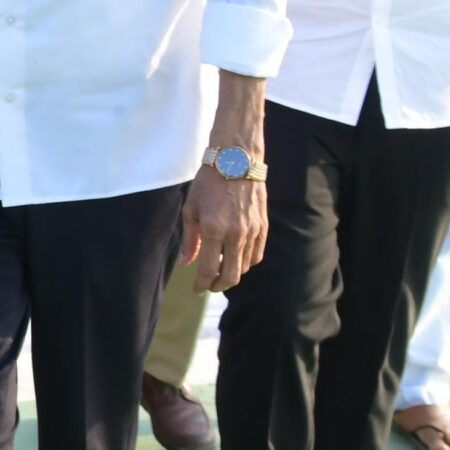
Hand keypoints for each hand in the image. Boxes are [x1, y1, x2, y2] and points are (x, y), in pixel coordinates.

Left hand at [180, 166, 266, 291]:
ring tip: (220, 269)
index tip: (196, 289)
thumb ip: (190, 240)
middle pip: (230, 276)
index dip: (202, 284)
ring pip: (244, 267)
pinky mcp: (263, 226)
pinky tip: (236, 259)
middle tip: (209, 285)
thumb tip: (186, 264)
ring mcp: (252, 231)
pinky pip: (257, 255)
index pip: (209, 270)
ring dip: (231, 274)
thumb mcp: (191, 209)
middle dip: (217, 285)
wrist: (235, 161)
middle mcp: (235, 234)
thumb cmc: (208, 183)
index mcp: (213, 230)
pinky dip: (246, 262)